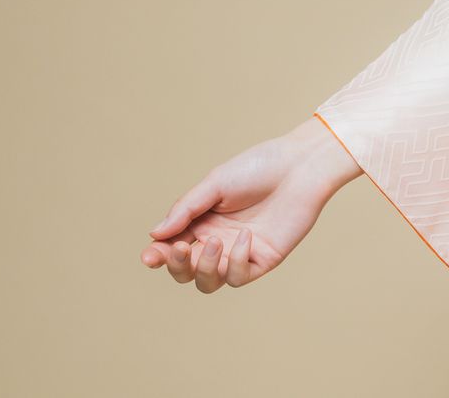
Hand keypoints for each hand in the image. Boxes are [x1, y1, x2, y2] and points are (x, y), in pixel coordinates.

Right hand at [140, 115, 361, 292]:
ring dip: (204, 267)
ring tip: (214, 241)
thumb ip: (186, 209)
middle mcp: (218, 241)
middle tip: (179, 248)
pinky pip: (239, 277)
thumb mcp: (216, 183)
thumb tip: (155, 234)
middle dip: (176, 265)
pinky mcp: (262, 260)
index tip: (148, 257)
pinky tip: (245, 238)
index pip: (172, 247)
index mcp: (202, 221)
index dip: (157, 255)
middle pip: (186, 271)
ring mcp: (239, 253)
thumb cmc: (258, 168)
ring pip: (209, 281)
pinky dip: (235, 262)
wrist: (300, 167)